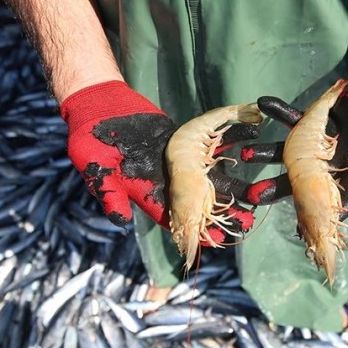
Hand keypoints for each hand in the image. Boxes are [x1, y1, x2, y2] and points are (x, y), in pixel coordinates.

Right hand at [61, 81, 258, 241]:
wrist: (98, 106)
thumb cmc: (90, 140)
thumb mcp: (94, 167)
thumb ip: (108, 194)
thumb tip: (120, 222)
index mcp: (145, 193)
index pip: (174, 217)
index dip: (193, 230)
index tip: (216, 241)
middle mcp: (165, 180)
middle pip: (198, 201)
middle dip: (222, 212)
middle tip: (247, 222)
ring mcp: (176, 160)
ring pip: (209, 175)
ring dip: (232, 182)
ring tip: (257, 191)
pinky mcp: (182, 139)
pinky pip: (208, 146)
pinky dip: (228, 144)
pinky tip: (250, 143)